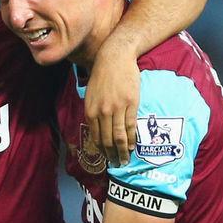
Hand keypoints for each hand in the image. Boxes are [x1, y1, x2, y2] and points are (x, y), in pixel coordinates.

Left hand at [85, 42, 139, 165]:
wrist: (114, 58)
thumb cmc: (102, 75)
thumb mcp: (91, 94)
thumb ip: (93, 111)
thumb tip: (97, 127)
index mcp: (90, 110)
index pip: (96, 137)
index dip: (101, 151)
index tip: (106, 159)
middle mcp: (102, 112)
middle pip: (107, 140)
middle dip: (111, 155)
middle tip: (117, 165)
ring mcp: (116, 109)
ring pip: (118, 136)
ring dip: (122, 151)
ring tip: (125, 160)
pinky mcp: (130, 104)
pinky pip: (130, 126)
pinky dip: (131, 138)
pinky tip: (131, 146)